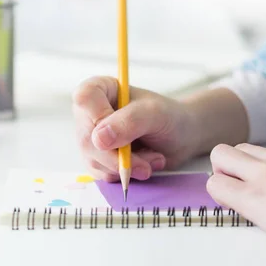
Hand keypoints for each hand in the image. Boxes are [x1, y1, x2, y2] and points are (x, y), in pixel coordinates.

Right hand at [72, 76, 196, 181]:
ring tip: (153, 158)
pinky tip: (144, 165)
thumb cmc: (168, 117)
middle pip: (87, 138)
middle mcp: (90, 113)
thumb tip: (99, 139)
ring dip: (128, 167)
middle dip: (120, 156)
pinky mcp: (97, 159)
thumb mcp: (155, 114)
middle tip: (147, 162)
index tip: (122, 132)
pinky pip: (102, 174)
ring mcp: (91, 138)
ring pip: (95, 161)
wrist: (180, 138)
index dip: (99, 117)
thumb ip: (129, 122)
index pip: (84, 98)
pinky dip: (126, 175)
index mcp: (101, 90)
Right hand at [207, 144, 265, 248]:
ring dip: (250, 162)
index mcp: (252, 199)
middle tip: (238, 181)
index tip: (231, 199)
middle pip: (221, 153)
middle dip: (223, 166)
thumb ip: (255, 215)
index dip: (219, 191)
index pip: (213, 183)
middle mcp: (264, 173)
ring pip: (249, 148)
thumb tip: (248, 206)